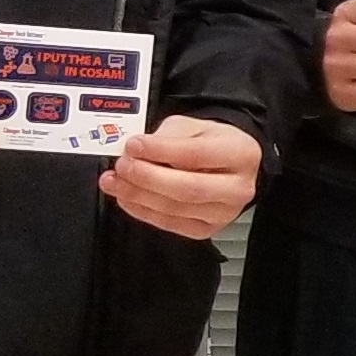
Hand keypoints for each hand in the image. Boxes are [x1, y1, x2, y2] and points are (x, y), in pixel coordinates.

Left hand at [98, 116, 262, 239]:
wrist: (228, 164)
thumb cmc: (211, 143)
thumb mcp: (192, 126)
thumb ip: (166, 137)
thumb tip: (135, 152)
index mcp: (240, 154)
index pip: (197, 155)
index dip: (160, 152)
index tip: (133, 146)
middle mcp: (238, 188)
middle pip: (188, 188)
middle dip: (148, 178)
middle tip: (122, 166)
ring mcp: (224, 213)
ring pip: (176, 209)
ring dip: (138, 196)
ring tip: (115, 181)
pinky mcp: (207, 229)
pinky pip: (171, 224)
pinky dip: (143, 211)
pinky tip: (127, 198)